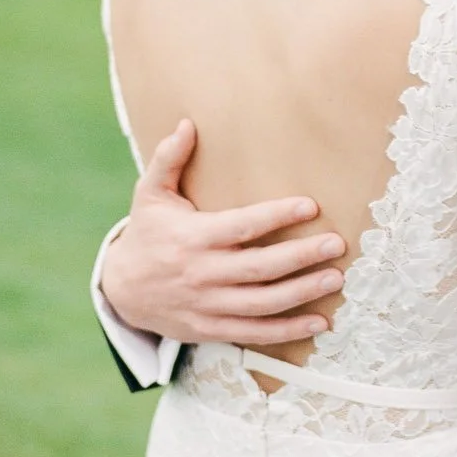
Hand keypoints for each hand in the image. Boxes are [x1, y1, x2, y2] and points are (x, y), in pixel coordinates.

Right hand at [100, 120, 347, 344]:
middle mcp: (203, 273)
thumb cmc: (146, 235)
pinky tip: (319, 322)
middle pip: (259, 268)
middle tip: (336, 244)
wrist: (119, 291)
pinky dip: (287, 331)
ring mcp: (208, 305)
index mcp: (193, 237)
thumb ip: (169, 159)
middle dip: (301, 256)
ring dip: (302, 293)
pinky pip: (254, 333)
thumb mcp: (150, 194)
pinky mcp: (211, 329)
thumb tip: (187, 124)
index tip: (311, 206)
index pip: (242, 226)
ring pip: (262, 303)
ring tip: (335, 277)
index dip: (277, 216)